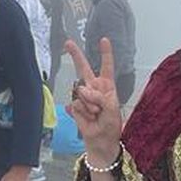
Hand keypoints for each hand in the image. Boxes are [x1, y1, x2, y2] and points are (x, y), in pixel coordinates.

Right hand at [64, 38, 122, 160]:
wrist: (101, 140)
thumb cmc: (110, 124)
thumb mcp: (112, 108)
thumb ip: (100, 96)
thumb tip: (84, 91)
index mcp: (107, 86)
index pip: (106, 66)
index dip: (105, 53)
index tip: (103, 40)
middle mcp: (94, 87)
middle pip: (83, 68)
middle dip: (76, 55)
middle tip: (67, 42)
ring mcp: (83, 96)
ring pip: (81, 92)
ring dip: (90, 105)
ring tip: (96, 114)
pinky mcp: (75, 105)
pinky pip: (76, 103)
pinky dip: (84, 112)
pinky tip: (89, 118)